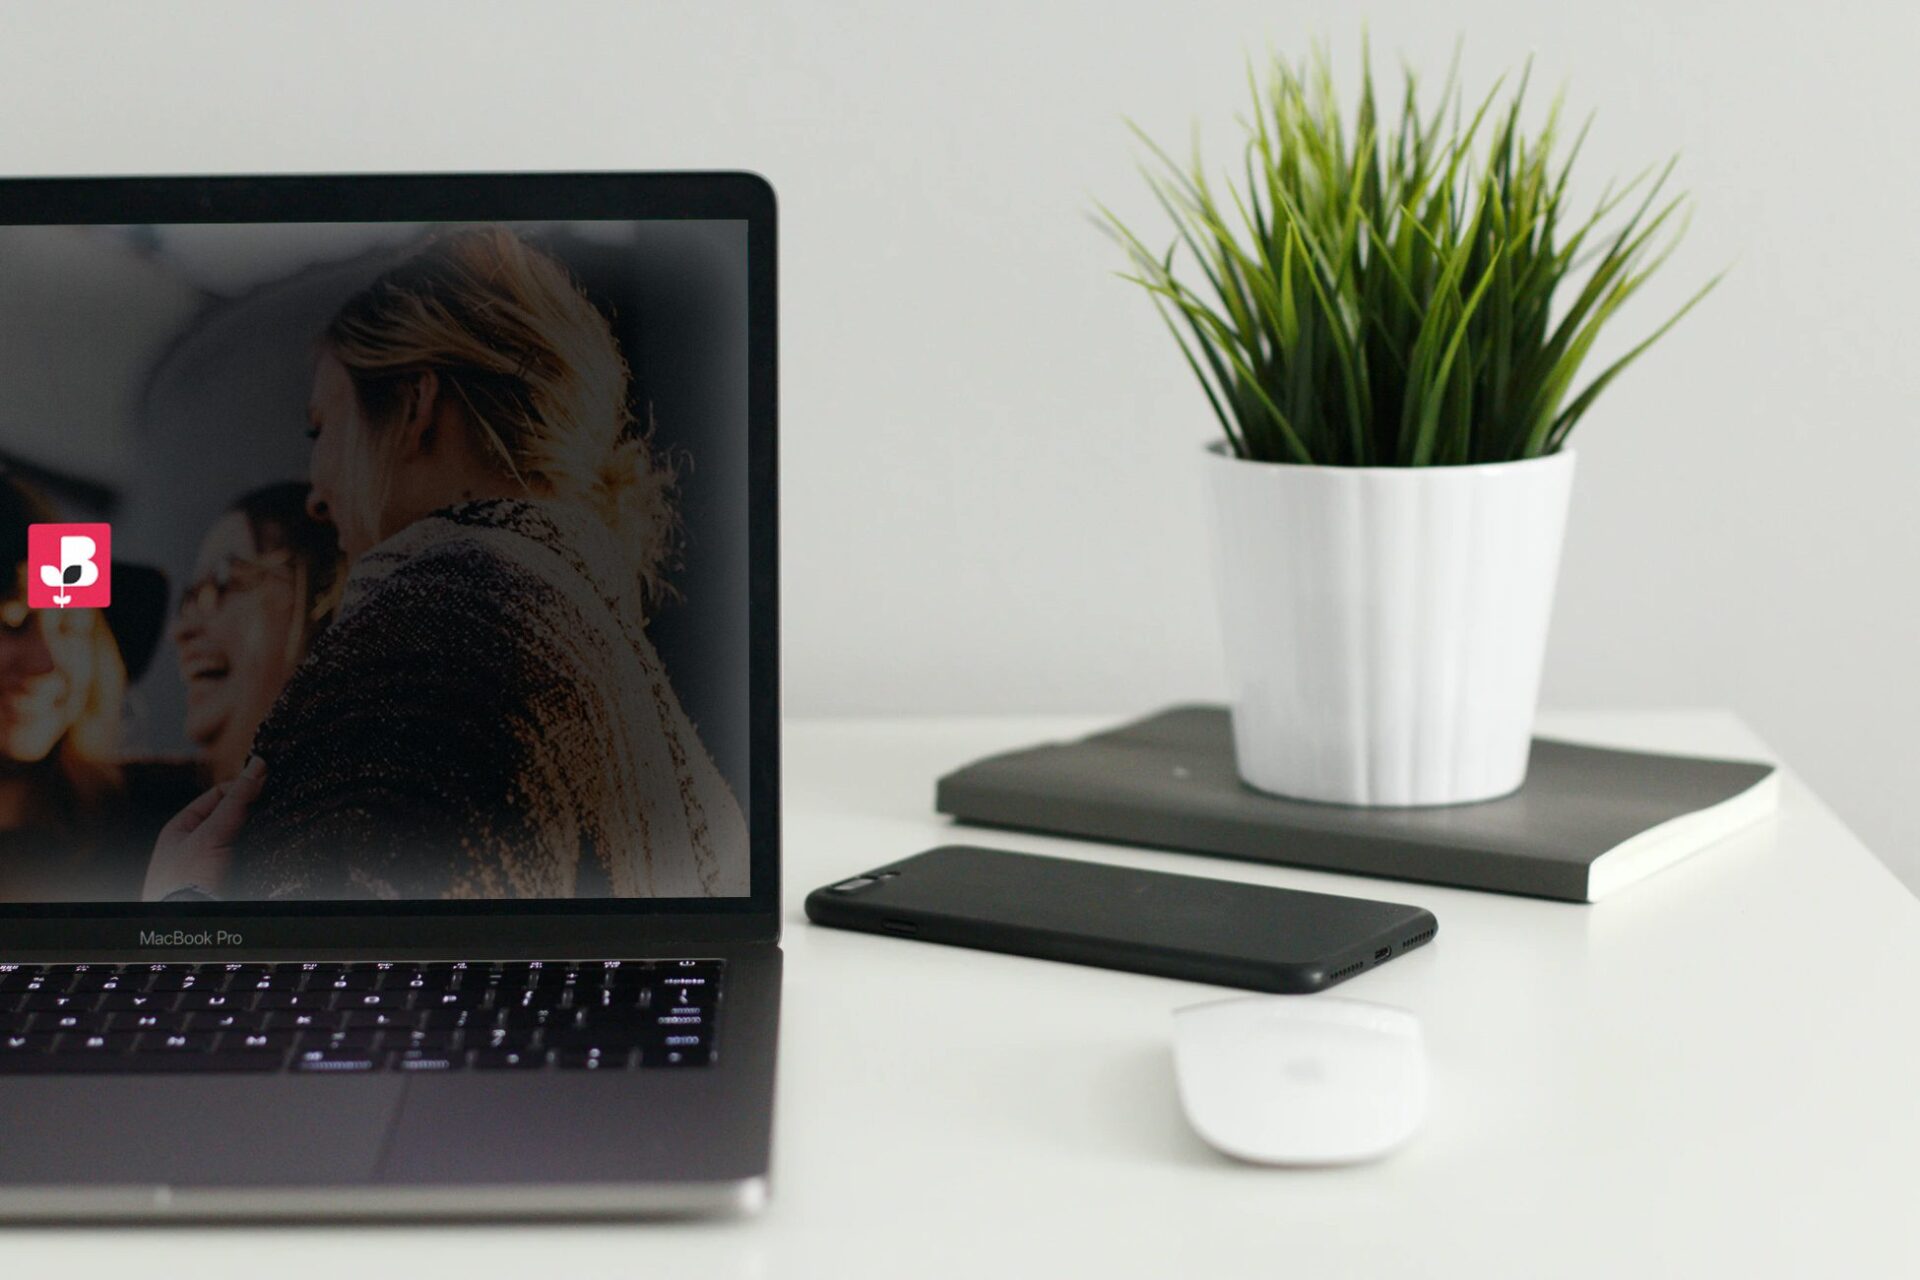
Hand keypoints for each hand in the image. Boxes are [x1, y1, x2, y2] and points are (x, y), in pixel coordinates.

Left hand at [142, 755, 266, 900]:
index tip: (266, 786)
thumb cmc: (187, 880)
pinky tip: (271, 848)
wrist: (188, 923)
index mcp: (181, 828)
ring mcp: (210, 862)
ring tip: (274, 827)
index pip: (218, 795)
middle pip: (232, 816)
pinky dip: (259, 851)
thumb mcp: (211, 834)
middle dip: (252, 812)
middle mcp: (194, 843)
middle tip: (273, 806)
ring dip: (258, 832)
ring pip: (243, 836)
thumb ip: (236, 800)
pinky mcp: (225, 879)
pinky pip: (249, 857)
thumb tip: (257, 765)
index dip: (242, 788)